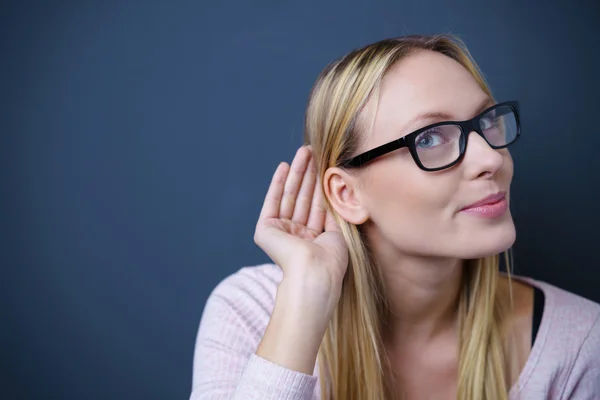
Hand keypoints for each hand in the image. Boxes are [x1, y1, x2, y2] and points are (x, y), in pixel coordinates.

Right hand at [254, 146, 348, 295]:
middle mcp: (295, 236)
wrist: (314, 273)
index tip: (324, 164)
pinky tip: (284, 166)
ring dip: (296, 173)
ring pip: (290, 196)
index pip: (316, 206)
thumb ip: (332, 212)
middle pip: (303, 198)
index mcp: (312, 240)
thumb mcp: (337, 232)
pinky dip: (278, 184)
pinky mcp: (265, 231)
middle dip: (308, 174)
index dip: (319, 184)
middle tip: (312, 151)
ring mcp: (280, 233)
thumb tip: (334, 190)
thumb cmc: (331, 260)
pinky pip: (273, 202)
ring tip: (303, 152)